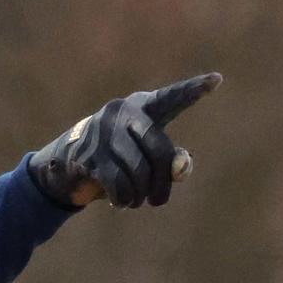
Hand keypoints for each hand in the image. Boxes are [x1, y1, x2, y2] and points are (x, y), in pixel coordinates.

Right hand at [27, 72, 221, 208]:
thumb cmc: (114, 161)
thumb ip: (171, 163)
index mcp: (142, 107)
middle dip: (162, 182)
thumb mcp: (143, 160)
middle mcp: (123, 112)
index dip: (192, 92)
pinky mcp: (89, 155)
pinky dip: (123, 199)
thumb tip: (182, 167)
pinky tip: (120, 203)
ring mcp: (104, 132)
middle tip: (158, 201)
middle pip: (159, 150)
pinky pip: (118, 183)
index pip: (171, 100)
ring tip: (134, 201)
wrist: (66, 168)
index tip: (217, 80)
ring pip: (138, 171)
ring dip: (139, 195)